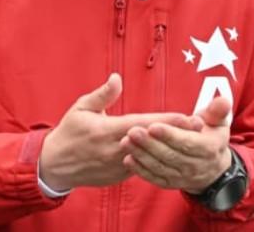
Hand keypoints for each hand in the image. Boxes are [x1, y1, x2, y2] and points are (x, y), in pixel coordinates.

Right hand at [39, 73, 199, 190]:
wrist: (55, 165)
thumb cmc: (69, 133)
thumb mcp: (81, 108)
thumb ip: (102, 94)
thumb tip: (117, 78)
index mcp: (106, 130)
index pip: (143, 124)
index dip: (166, 120)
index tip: (187, 116)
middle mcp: (115, 149)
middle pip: (152, 141)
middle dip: (176, 133)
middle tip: (198, 126)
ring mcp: (118, 165)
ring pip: (149, 155)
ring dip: (168, 146)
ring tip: (189, 138)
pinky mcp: (119, 175)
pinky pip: (141, 165)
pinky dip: (155, 158)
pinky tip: (170, 152)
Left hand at [120, 96, 232, 192]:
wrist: (214, 168)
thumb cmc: (211, 136)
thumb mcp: (219, 123)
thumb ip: (218, 111)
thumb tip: (223, 100)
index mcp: (208, 149)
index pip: (187, 143)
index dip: (170, 135)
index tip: (153, 126)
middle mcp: (196, 166)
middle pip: (170, 155)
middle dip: (150, 144)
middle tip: (132, 131)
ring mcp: (183, 177)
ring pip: (160, 167)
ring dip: (142, 156)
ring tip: (126, 142)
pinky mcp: (172, 184)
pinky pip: (155, 178)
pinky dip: (141, 170)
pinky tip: (128, 159)